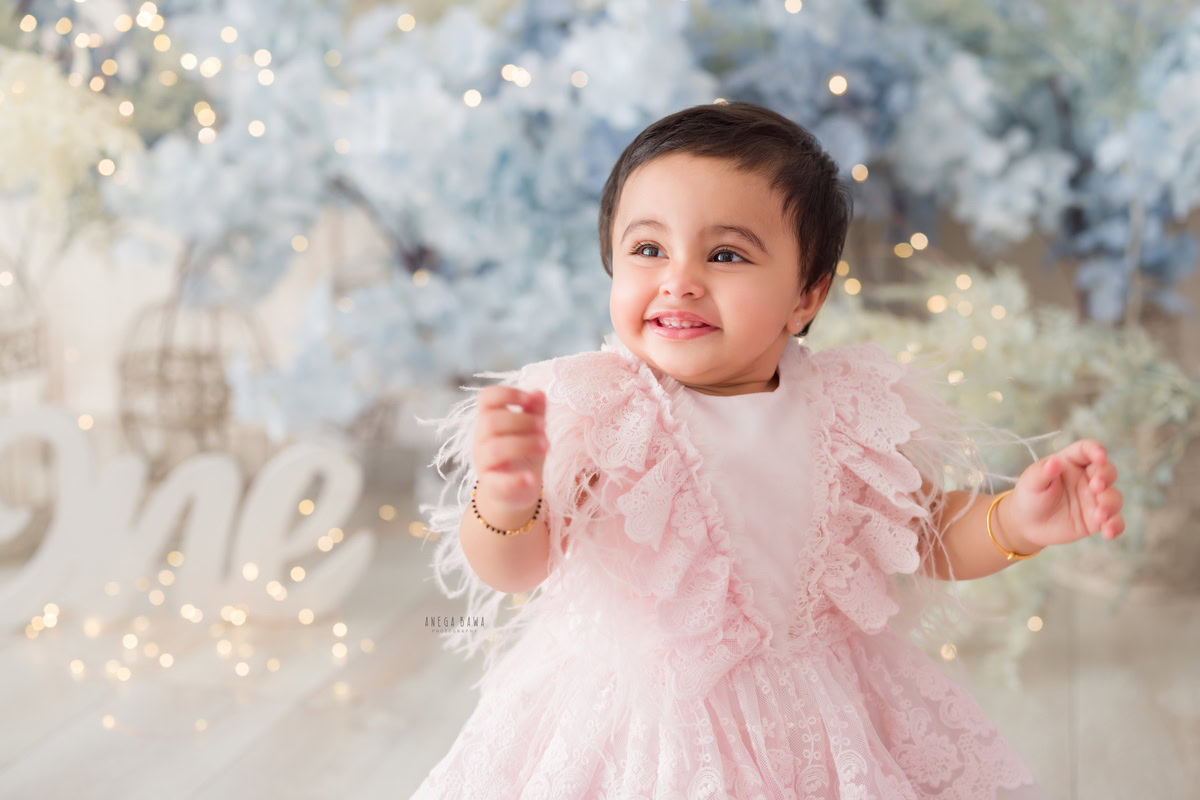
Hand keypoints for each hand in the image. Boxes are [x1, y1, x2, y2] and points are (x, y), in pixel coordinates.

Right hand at [472, 386, 547, 513]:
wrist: (516, 492)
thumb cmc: (523, 455)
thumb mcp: (532, 431)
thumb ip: (534, 412)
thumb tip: (538, 392)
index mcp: (489, 421)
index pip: (486, 398)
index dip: (506, 393)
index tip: (527, 399)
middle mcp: (482, 440)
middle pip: (491, 421)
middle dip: (521, 420)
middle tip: (543, 427)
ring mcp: (484, 464)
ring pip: (494, 448)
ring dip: (524, 444)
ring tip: (546, 446)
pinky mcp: (492, 487)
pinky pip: (498, 482)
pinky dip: (516, 479)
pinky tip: (531, 478)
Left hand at [1000, 438, 1124, 552]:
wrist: (1027, 524)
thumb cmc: (1030, 496)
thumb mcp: (1031, 482)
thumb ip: (1043, 472)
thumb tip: (1054, 462)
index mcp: (1071, 462)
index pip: (1087, 450)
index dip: (1096, 450)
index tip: (1100, 456)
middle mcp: (1087, 478)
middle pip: (1107, 471)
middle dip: (1105, 477)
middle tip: (1096, 487)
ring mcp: (1094, 499)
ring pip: (1114, 497)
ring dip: (1110, 504)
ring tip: (1099, 515)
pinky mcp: (1097, 520)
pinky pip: (1114, 521)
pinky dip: (1115, 526)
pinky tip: (1108, 532)